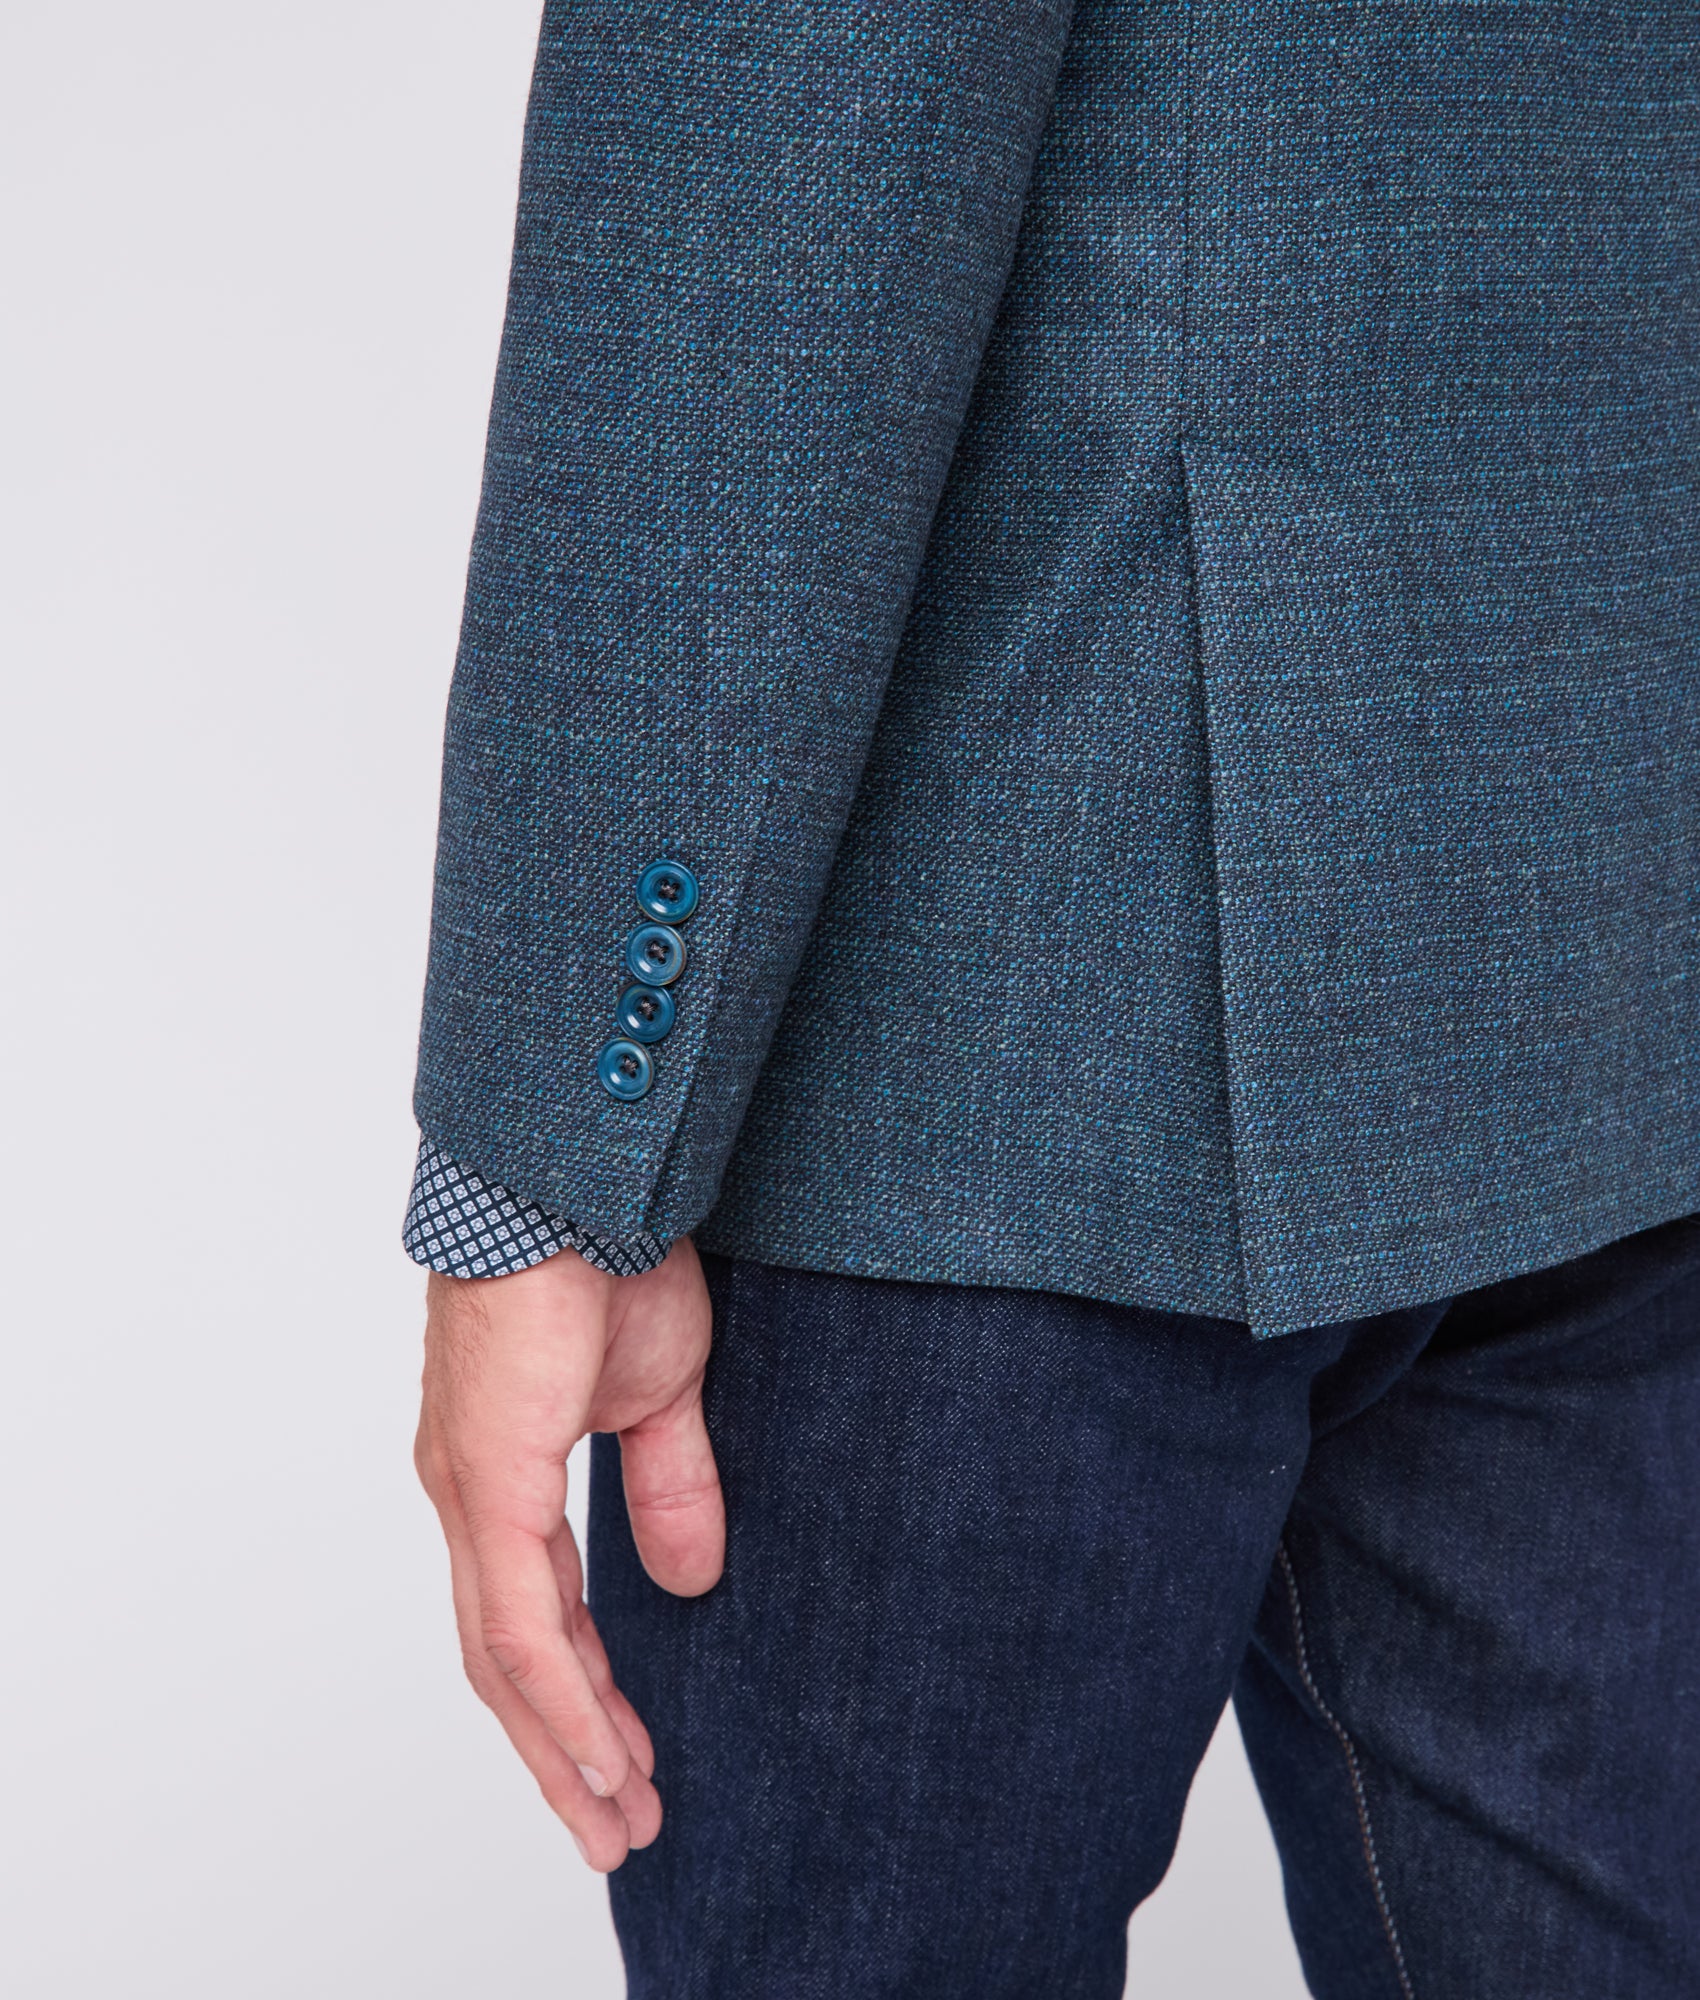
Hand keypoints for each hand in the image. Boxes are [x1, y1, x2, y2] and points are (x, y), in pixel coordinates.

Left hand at [413, 1237, 722, 1869]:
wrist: (571, 1184)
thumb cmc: (606, 1260)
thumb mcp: (660, 1395)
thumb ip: (668, 1488)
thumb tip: (689, 1580)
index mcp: (502, 1472)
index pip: (531, 1615)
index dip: (577, 1695)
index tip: (627, 1760)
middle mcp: (470, 1495)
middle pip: (507, 1660)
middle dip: (564, 1750)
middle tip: (620, 1826)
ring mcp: (470, 1494)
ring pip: (505, 1661)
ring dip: (563, 1746)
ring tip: (620, 1820)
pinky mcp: (489, 1485)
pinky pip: (519, 1623)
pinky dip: (558, 1699)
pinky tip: (597, 1756)